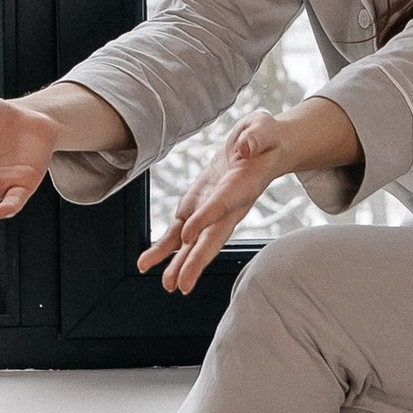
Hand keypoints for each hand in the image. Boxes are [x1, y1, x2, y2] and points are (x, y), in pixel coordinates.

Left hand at [138, 100, 358, 295]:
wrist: (262, 150)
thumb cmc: (264, 138)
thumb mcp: (264, 127)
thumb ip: (257, 136)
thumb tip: (246, 146)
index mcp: (243, 186)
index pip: (223, 204)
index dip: (206, 218)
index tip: (188, 234)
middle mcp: (227, 207)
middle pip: (212, 237)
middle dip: (196, 261)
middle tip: (183, 284)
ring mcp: (210, 212)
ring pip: (194, 243)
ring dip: (180, 264)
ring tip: (167, 285)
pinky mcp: (195, 209)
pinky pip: (177, 233)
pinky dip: (163, 249)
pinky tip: (147, 264)